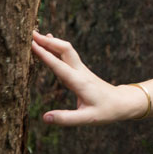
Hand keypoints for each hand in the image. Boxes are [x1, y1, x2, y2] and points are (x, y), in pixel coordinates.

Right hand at [31, 31, 145, 124]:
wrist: (122, 102)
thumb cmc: (106, 111)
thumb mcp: (87, 119)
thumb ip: (66, 119)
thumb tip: (45, 118)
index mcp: (80, 82)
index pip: (59, 65)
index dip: (45, 54)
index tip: (32, 45)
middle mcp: (80, 72)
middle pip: (64, 50)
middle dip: (48, 41)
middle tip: (30, 34)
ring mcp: (81, 69)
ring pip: (66, 50)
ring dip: (51, 42)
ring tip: (35, 35)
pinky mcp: (81, 71)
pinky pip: (66, 56)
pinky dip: (56, 48)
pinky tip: (49, 43)